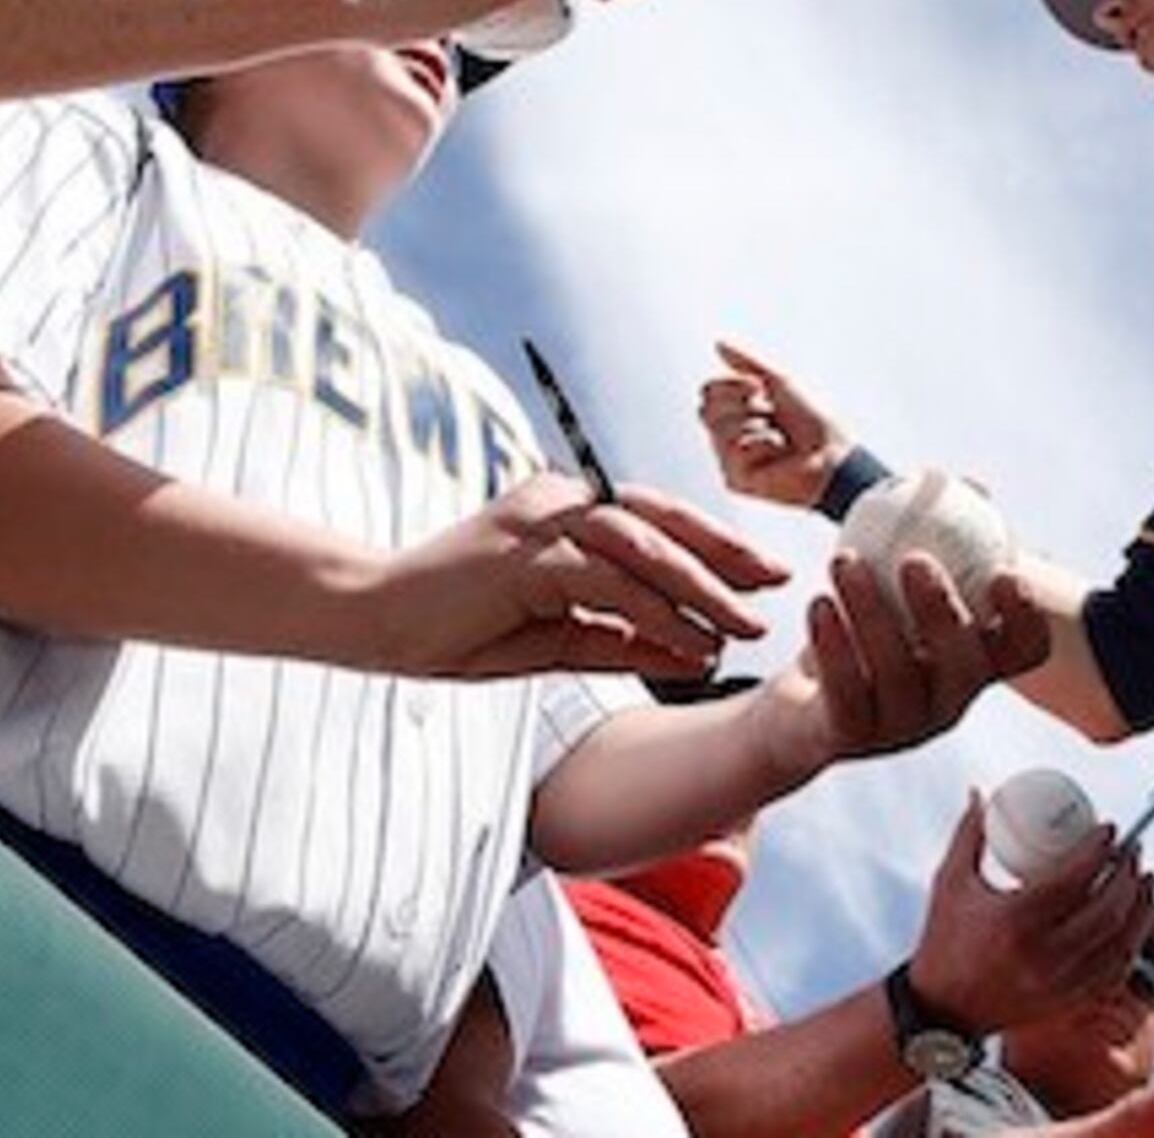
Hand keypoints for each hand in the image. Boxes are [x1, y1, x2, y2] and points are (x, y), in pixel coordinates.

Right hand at [359, 472, 784, 680]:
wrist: (376, 620)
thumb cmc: (457, 630)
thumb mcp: (558, 639)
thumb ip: (623, 639)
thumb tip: (696, 653)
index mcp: (565, 509)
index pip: (653, 519)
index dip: (711, 546)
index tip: (762, 577)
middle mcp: (559, 499)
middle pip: (660, 519)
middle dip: (724, 554)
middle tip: (777, 583)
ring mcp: (542, 521)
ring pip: (643, 548)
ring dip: (701, 588)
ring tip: (747, 625)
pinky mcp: (526, 554)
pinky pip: (608, 582)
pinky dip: (655, 612)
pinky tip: (692, 641)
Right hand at [697, 338, 853, 506]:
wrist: (832, 453)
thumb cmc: (813, 419)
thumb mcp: (779, 381)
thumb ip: (746, 362)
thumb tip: (719, 342)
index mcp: (737, 411)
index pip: (708, 392)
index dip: (730, 386)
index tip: (759, 388)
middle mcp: (729, 436)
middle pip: (706, 410)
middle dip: (742, 405)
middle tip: (771, 413)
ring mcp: (731, 460)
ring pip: (720, 431)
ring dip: (757, 427)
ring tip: (779, 439)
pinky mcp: (736, 480)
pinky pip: (735, 453)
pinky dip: (762, 447)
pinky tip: (778, 457)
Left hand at [756, 551, 1052, 777]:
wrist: (801, 707)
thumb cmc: (864, 631)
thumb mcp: (897, 585)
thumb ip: (936, 536)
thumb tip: (973, 483)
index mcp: (973, 664)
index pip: (1024, 651)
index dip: (1025, 616)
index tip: (1004, 570)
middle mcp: (948, 701)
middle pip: (964, 665)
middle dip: (942, 609)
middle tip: (913, 558)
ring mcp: (902, 727)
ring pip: (898, 675)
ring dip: (871, 611)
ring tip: (844, 560)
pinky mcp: (851, 738)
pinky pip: (847, 693)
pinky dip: (833, 645)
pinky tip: (818, 604)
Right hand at [904, 794, 1153, 1038]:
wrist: (942, 1009)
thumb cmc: (943, 939)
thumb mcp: (950, 882)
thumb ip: (969, 834)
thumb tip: (982, 792)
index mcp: (1015, 920)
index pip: (1073, 878)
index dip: (1099, 849)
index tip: (1110, 828)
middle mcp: (1043, 954)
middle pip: (1107, 909)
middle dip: (1128, 874)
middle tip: (1132, 849)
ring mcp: (1060, 983)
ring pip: (1120, 942)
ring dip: (1141, 908)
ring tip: (1145, 880)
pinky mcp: (1069, 1000)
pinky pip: (1116, 970)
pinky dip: (1131, 942)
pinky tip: (1136, 921)